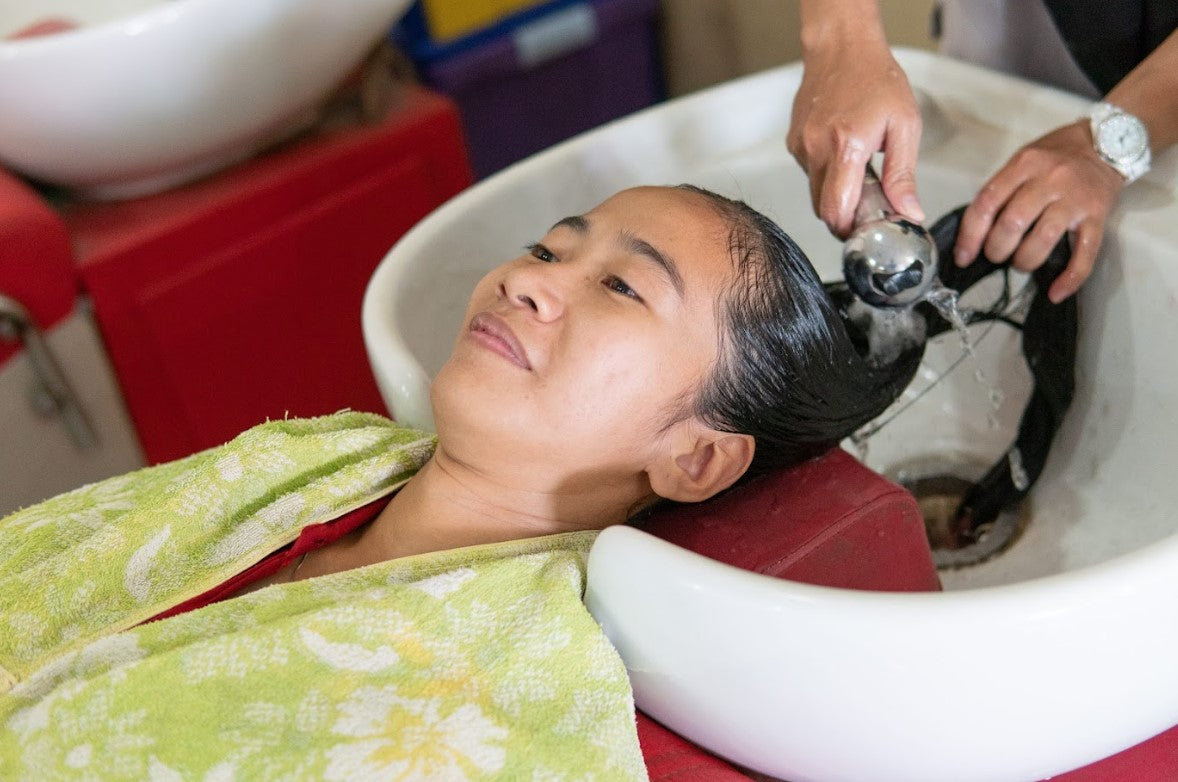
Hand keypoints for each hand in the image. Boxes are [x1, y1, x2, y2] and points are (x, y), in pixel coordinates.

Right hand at [787, 41, 923, 237]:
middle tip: (866, 210)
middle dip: (842, 217)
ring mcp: (801, 146)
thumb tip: (908, 211)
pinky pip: (807, 172)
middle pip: (821, 208)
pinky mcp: (793, 142)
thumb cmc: (876, 79)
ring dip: (834, 194)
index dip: (848, 228)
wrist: (842, 49)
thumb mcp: (905, 125)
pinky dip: (825, 174)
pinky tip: (842, 154)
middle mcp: (817, 148)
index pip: (835, 209)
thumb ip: (903, 174)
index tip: (864, 230)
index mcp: (847, 146)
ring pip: (813, 192)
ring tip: (857, 175)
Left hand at [954, 121, 1124, 302]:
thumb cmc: (1056, 157)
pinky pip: (1085, 252)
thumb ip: (1001, 190)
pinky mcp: (1098, 216)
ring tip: (1020, 264)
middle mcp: (1050, 179)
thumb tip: (973, 233)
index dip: (970, 235)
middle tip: (996, 256)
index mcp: (1025, 164)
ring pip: (1043, 239)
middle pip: (1012, 223)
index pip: (988, 203)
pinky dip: (1069, 278)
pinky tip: (1055, 293)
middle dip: (996, 249)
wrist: (1106, 143)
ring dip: (1024, 261)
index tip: (963, 257)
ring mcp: (1075, 199)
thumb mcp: (1023, 161)